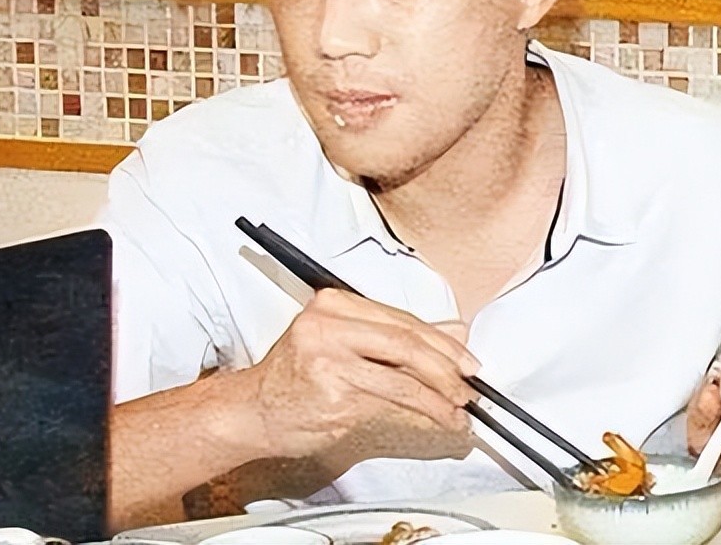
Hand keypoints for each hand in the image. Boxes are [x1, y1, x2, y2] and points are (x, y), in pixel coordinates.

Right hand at [244, 288, 479, 458]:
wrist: (252, 413)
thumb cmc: (296, 380)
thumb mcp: (346, 346)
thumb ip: (396, 338)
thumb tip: (452, 334)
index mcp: (334, 303)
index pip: (401, 318)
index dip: (440, 340)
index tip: (464, 357)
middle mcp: (329, 324)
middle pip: (405, 341)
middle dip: (446, 366)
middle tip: (468, 383)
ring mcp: (329, 357)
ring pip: (401, 375)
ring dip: (439, 395)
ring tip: (458, 408)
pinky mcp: (332, 392)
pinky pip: (388, 400)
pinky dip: (421, 411)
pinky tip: (437, 417)